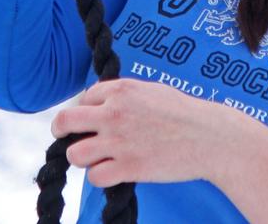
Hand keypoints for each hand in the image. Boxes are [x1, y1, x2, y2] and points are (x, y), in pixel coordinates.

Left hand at [52, 78, 217, 188]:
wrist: (207, 136)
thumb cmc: (182, 113)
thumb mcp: (149, 90)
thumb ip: (123, 96)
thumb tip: (102, 103)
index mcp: (120, 90)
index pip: (83, 99)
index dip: (84, 110)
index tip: (89, 120)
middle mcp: (114, 113)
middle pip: (65, 121)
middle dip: (60, 130)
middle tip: (63, 137)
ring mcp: (119, 142)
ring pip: (75, 153)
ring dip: (81, 157)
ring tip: (93, 158)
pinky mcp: (128, 168)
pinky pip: (95, 176)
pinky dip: (100, 176)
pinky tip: (111, 172)